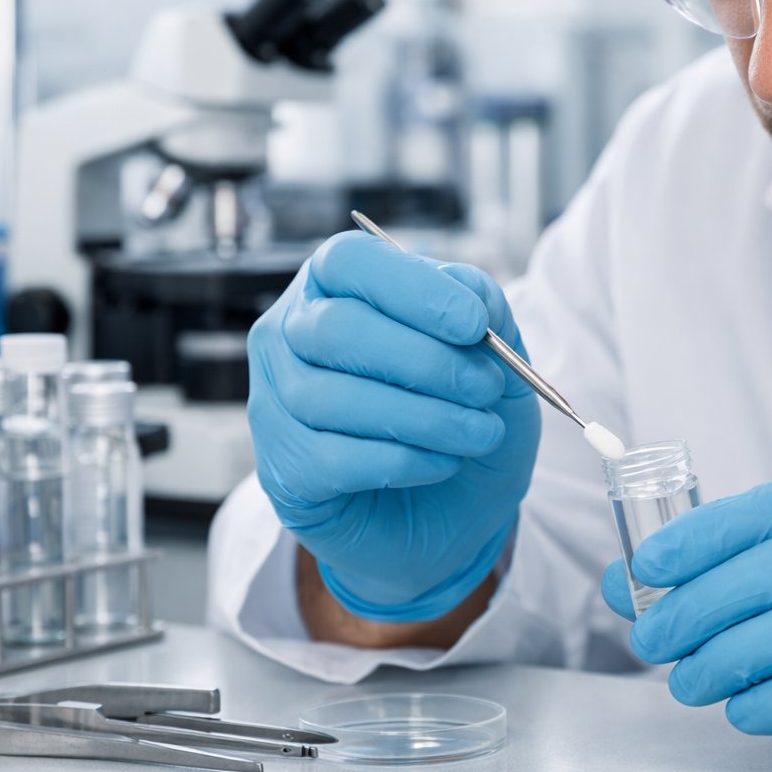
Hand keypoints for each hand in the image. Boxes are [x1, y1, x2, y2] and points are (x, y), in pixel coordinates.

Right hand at [248, 231, 540, 620]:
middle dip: (426, 360)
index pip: (349, 262)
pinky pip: (336, 459)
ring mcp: (275, 403)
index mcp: (336, 288)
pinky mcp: (284, 470)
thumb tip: (472, 293)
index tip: (473, 323)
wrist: (456, 510)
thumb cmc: (463, 415)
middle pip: (337, 328)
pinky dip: (404, 460)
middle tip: (485, 387)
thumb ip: (488, 314)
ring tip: (480, 432)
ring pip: (335, 397)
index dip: (412, 288)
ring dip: (425, 417)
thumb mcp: (495, 359)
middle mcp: (290, 336)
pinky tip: (443, 462)